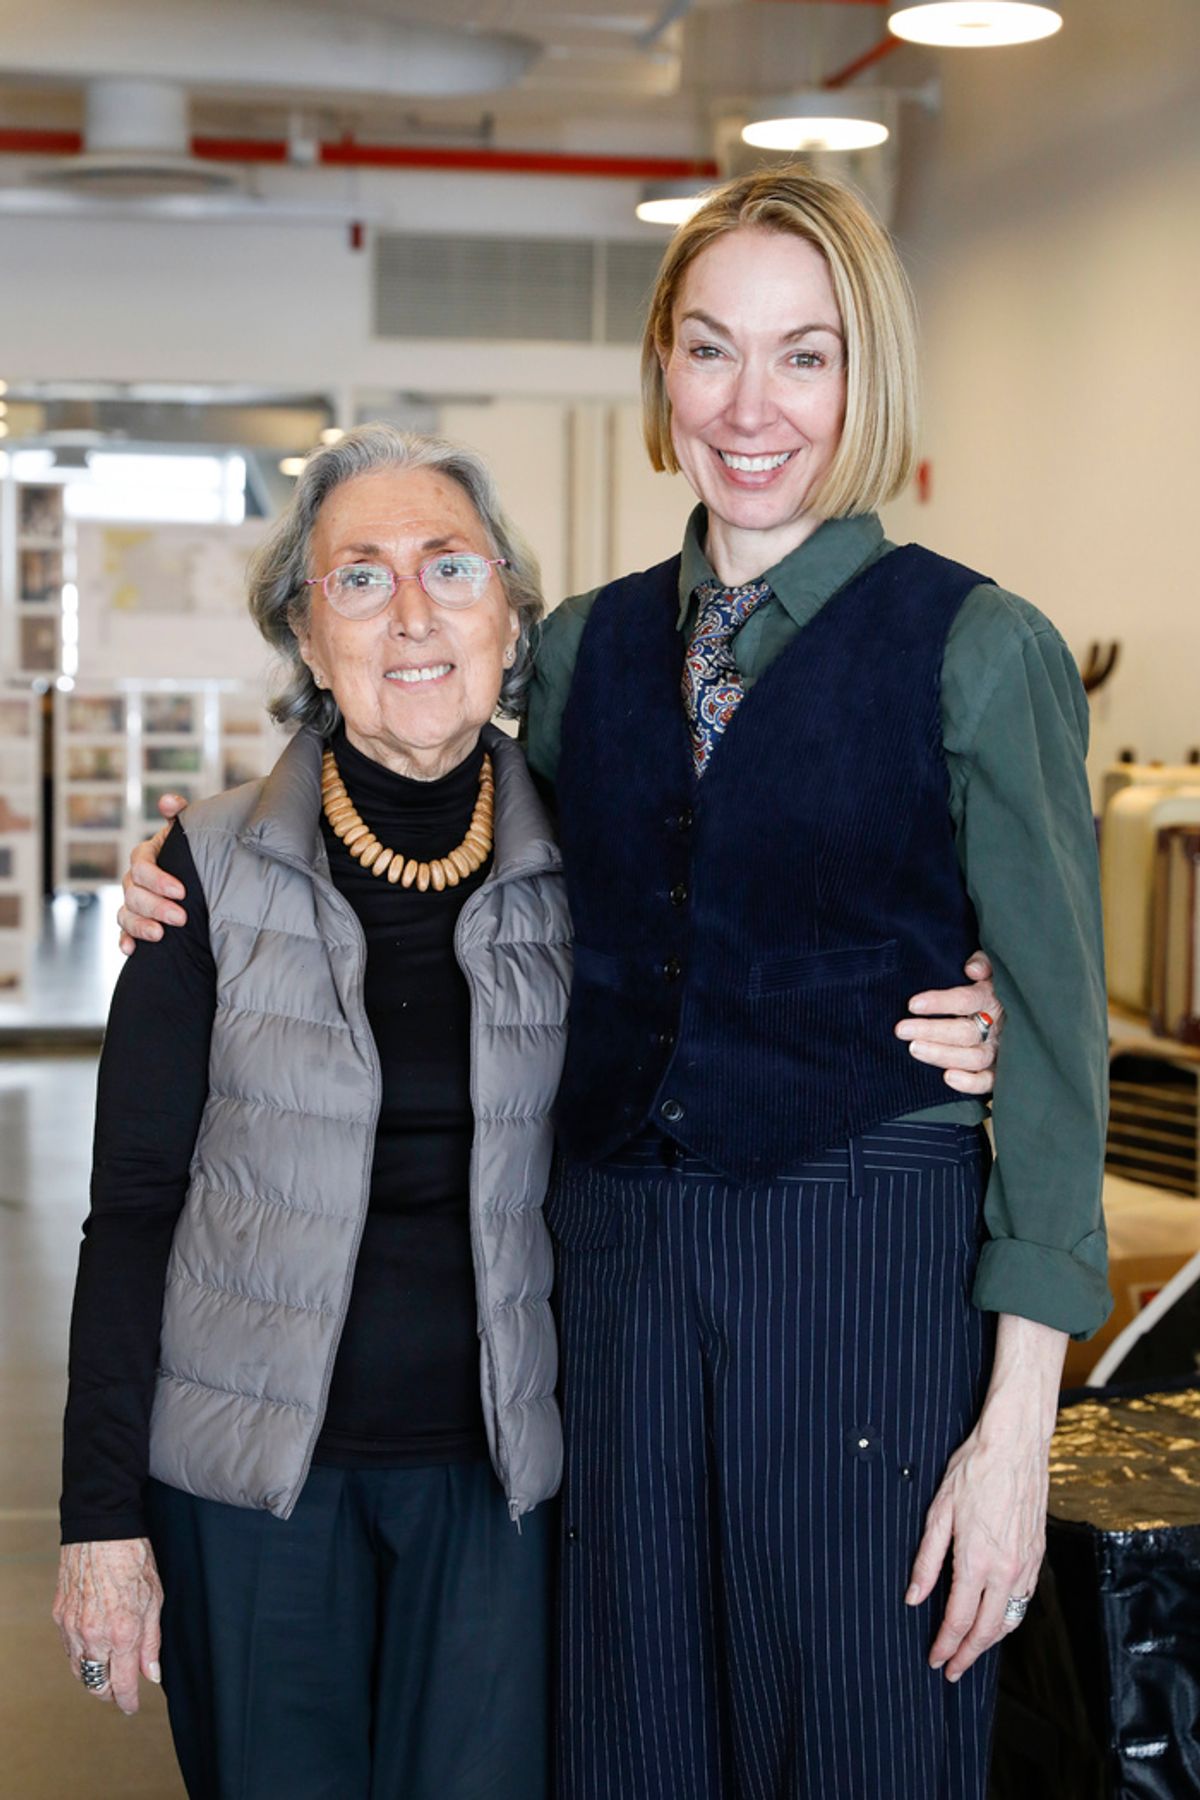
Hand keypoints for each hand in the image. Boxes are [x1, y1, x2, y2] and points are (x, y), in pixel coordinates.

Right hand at [53, 1538, 163, 1715]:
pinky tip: (93, 1648)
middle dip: (109, 1693)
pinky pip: (69, 1648)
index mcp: (122, 1633)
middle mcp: (94, 1636)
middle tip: (120, 1691)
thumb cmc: (133, 1558)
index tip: (132, 1706)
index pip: (122, 1685)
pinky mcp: (60, 1616)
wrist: (102, 1530)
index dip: (128, 1701)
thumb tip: (151, 1674)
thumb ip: (151, 1642)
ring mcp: (72, 1627)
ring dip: (93, 1676)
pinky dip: (80, 1655)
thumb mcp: (156, 1599)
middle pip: (96, 1685)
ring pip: (79, 1670)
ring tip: (107, 1673)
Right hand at [117, 793, 188, 954]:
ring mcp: (132, 902)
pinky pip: (124, 932)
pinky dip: (126, 940)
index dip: (158, 880)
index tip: (182, 891)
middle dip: (156, 906)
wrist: (201, 876)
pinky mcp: (135, 922)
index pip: (142, 867)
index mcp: (145, 856)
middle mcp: (134, 879)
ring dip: (140, 926)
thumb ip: (180, 815)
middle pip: (134, 894)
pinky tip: (131, 950)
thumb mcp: (189, 832)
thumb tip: (168, 801)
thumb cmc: (194, 852)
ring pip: (126, 914)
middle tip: (180, 918)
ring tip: (160, 936)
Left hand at [894, 951, 1003, 1095]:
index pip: (966, 1000)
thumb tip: (972, 970)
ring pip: (974, 1057)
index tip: (912, 1005)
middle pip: (965, 1032)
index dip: (940, 1003)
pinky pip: (988, 1081)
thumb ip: (983, 963)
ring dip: (943, 1055)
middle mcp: (997, 1025)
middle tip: (902, 1029)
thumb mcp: (991, 968)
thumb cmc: (992, 985)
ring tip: (914, 1049)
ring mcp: (1000, 1049)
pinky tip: (947, 1078)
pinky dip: (971, 1083)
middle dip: (932, 1031)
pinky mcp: (999, 1070)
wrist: (1019, 1010)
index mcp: (993, 998)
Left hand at [905, 1316, 1065, 1680]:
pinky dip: (1009, 1616)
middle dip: (968, 1655)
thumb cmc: (973, 1470)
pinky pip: (1025, 1599)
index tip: (935, 1660)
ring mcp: (1027, 1564)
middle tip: (952, 1669)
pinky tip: (996, 1616)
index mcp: (977, 1561)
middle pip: (988, 1631)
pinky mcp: (1038, 1554)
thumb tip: (914, 1596)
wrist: (1016, 1444)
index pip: (959, 1619)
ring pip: (1011, 1619)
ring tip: (971, 1649)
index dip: (945, 1645)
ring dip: (991, 1640)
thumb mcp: (938, 1511)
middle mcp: (1007, 1570)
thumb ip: (926, 1559)